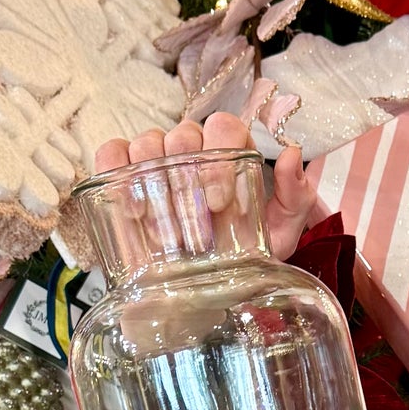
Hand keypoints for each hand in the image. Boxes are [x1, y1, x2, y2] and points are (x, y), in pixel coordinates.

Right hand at [93, 112, 314, 259]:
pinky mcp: (127, 170)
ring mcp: (158, 156)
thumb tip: (292, 154)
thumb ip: (295, 194)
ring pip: (147, 143)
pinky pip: (113, 152)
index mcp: (232, 148)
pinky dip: (114, 170)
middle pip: (182, 136)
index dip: (219, 157)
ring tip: (163, 232)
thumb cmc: (251, 249)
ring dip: (153, 185)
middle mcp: (194, 145)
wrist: (219, 282)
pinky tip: (129, 206)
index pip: (224, 127)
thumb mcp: (282, 229)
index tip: (218, 203)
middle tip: (194, 232)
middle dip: (186, 184)